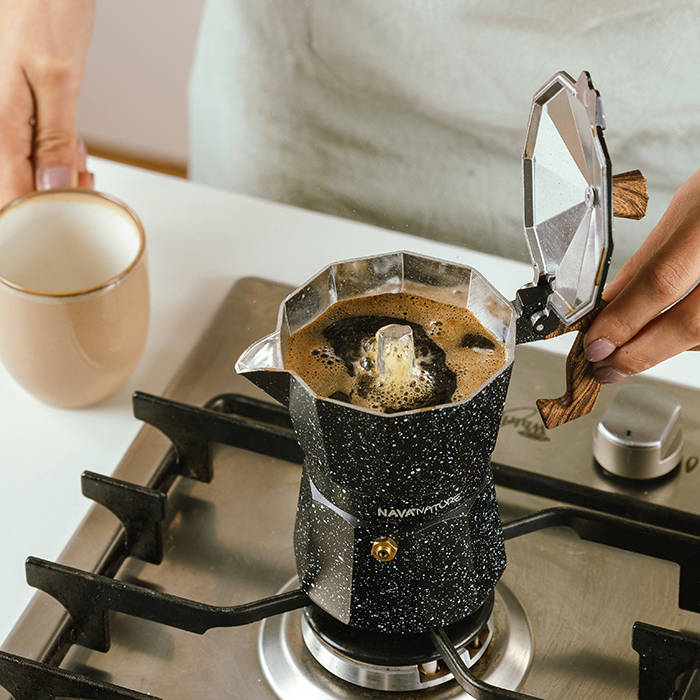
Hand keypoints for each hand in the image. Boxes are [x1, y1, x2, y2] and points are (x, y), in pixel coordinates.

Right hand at [0, 0, 95, 208]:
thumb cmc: (44, 9)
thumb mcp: (58, 77)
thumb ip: (54, 136)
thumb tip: (52, 187)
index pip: (11, 191)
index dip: (42, 213)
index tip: (72, 215)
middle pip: (20, 183)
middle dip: (58, 192)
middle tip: (86, 177)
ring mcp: (6, 118)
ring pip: (29, 168)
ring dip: (61, 174)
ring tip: (81, 158)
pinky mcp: (18, 112)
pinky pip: (34, 148)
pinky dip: (59, 154)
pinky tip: (73, 147)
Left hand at [584, 168, 699, 382]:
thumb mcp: (688, 206)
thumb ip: (650, 258)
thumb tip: (610, 302)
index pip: (663, 280)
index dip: (625, 319)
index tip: (595, 342)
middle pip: (691, 323)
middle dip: (639, 352)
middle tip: (605, 364)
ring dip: (664, 350)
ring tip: (630, 354)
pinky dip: (691, 341)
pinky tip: (670, 338)